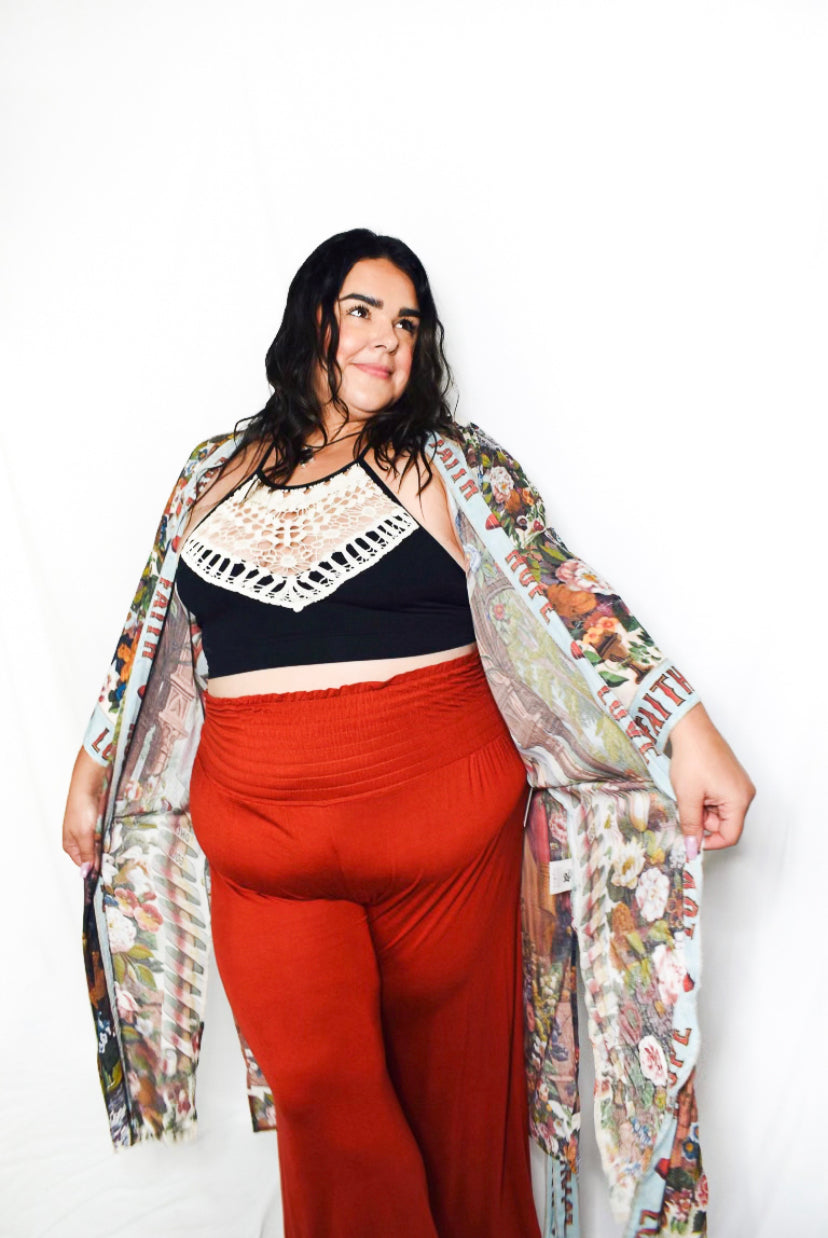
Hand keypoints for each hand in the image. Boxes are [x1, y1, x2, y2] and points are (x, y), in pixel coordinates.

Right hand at [62, 747, 107, 876]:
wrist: (89, 785)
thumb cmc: (81, 809)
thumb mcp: (84, 835)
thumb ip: (87, 854)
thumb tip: (85, 873)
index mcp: (70, 845)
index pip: (83, 863)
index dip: (94, 868)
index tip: (108, 872)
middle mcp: (79, 839)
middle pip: (93, 855)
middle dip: (103, 857)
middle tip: (117, 862)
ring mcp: (89, 831)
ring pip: (102, 845)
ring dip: (109, 847)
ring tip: (120, 851)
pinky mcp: (99, 823)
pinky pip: (107, 834)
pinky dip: (112, 836)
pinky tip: (120, 838)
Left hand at [666, 703, 754, 856]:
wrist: (691, 730)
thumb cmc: (692, 758)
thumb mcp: (687, 797)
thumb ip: (691, 826)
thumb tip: (692, 849)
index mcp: (739, 800)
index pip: (730, 836)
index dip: (710, 842)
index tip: (691, 840)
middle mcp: (744, 794)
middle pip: (725, 824)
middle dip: (703, 821)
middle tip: (687, 806)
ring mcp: (739, 786)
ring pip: (720, 812)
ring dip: (702, 809)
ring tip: (690, 791)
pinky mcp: (732, 779)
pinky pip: (720, 800)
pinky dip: (705, 799)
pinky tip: (695, 786)